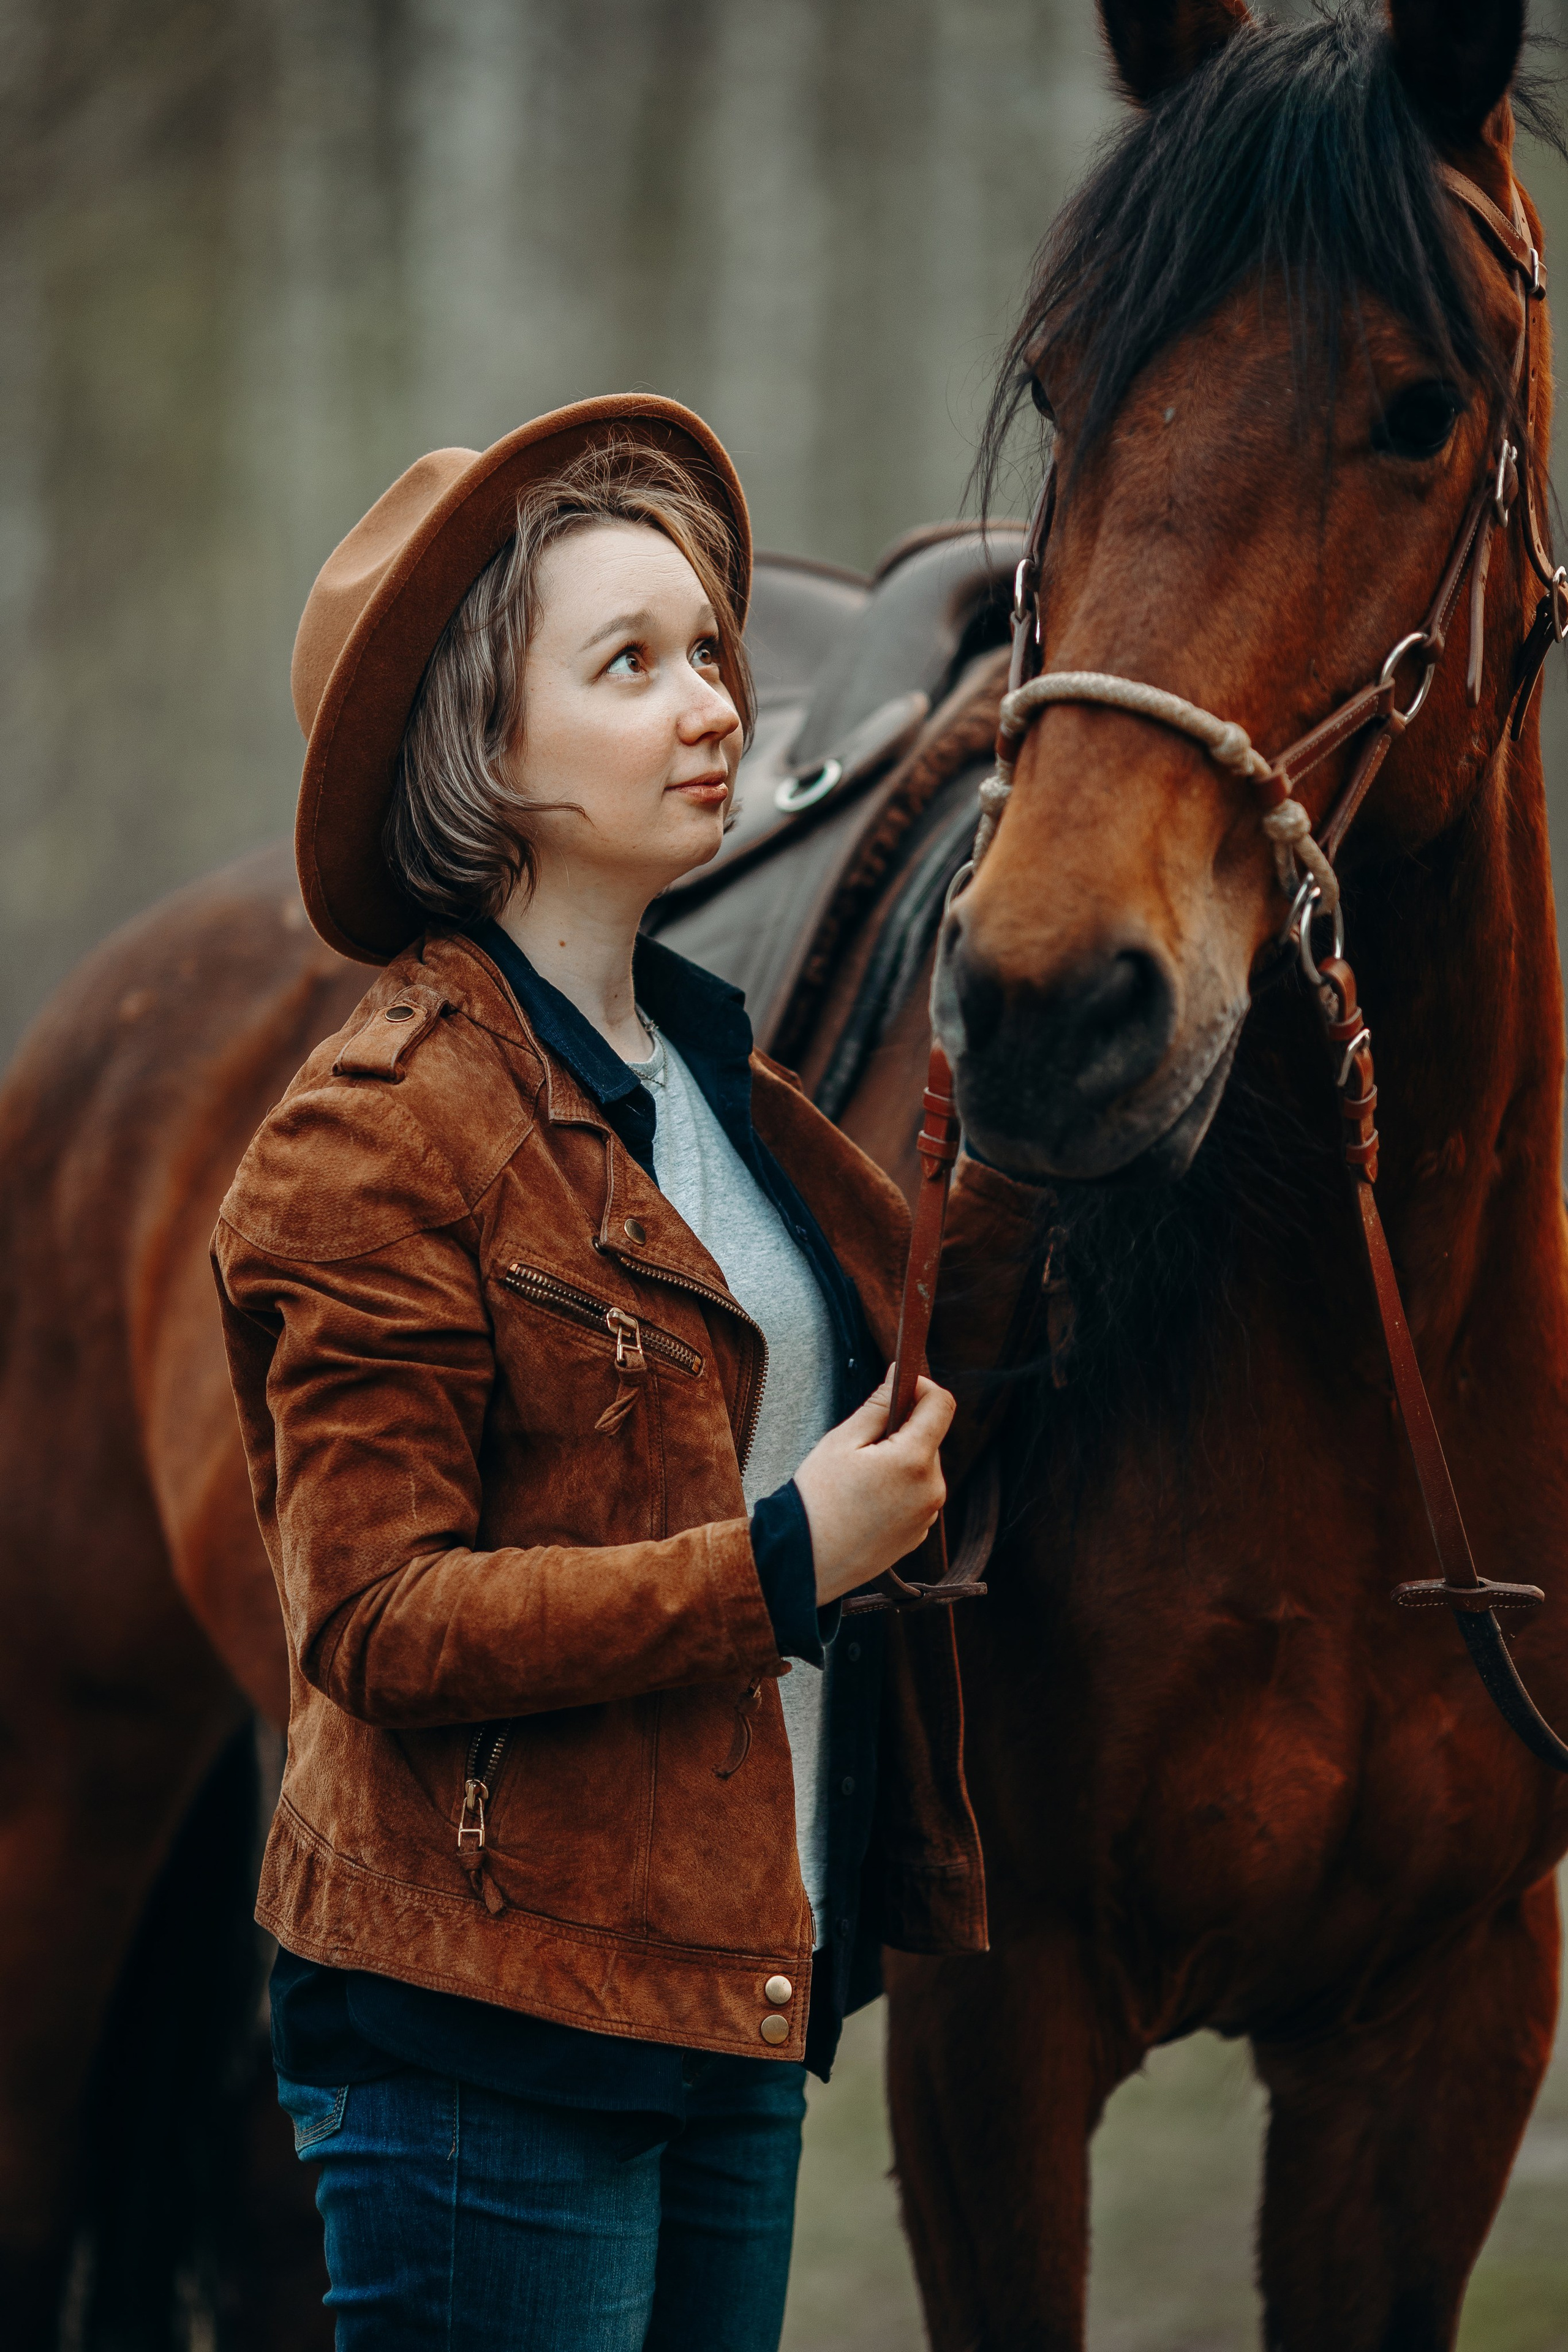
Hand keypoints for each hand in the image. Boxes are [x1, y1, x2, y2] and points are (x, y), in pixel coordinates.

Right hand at [793, 1372, 954, 1605]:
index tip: (896, 1387)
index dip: (920, 1386)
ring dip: (900, 1460)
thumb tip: (899, 1376)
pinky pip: (917, 1496)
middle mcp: (931, 1489)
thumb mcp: (842, 1441)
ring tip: (859, 1479)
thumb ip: (878, 1405)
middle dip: (902, 1430)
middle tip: (861, 1446)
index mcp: (914, 1460)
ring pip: (922, 1467)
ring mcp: (928, 1516)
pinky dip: (899, 1488)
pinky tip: (865, 1502)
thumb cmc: (816, 1499)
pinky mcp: (919, 1534)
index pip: (941, 1403)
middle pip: (929, 1437)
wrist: (804, 1563)